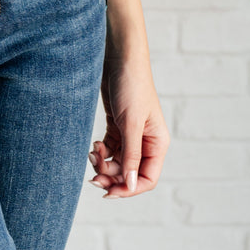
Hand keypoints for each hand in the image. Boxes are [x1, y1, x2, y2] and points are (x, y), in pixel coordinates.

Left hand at [88, 49, 169, 198]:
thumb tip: (130, 186)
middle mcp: (146, 141)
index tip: (108, 192)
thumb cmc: (131, 86)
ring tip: (92, 153)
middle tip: (92, 176)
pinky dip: (101, 151)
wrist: (119, 57)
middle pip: (129, 173)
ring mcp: (131, 134)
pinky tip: (94, 145)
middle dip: (111, 176)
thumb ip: (131, 156)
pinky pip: (110, 149)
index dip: (129, 189)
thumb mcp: (130, 123)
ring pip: (118, 162)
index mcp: (157, 143)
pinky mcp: (117, 125)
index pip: (147, 179)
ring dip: (104, 164)